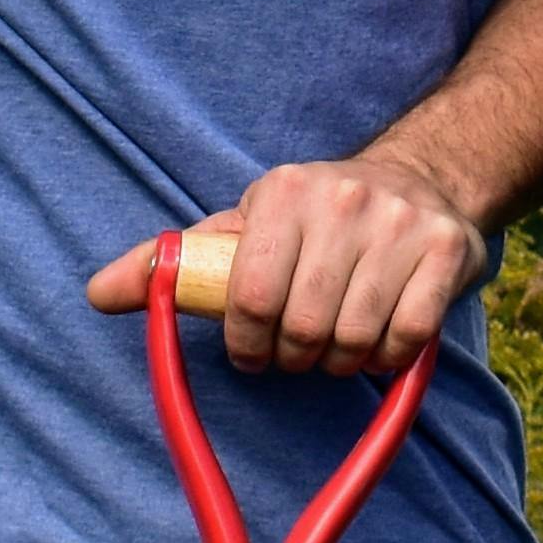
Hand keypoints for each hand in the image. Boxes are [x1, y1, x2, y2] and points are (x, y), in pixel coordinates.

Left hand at [84, 159, 487, 376]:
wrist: (421, 179)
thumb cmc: (313, 220)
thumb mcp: (243, 229)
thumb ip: (174, 264)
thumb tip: (95, 294)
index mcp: (283, 192)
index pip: (248, 298)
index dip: (246, 343)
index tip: (251, 350)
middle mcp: (345, 199)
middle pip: (303, 327)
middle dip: (294, 357)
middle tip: (297, 350)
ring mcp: (401, 224)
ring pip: (353, 339)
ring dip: (339, 362)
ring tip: (336, 343)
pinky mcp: (446, 253)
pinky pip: (406, 341)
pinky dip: (386, 358)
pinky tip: (378, 338)